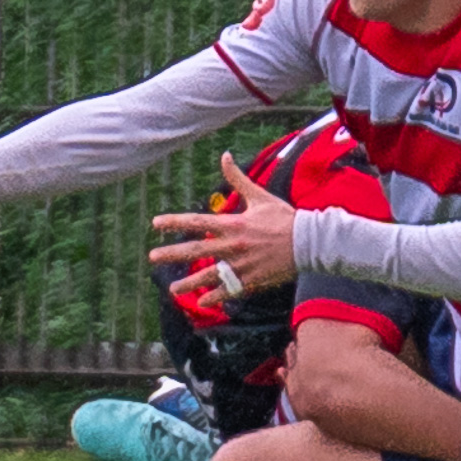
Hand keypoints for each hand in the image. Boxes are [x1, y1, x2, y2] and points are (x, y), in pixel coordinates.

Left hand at [148, 152, 296, 307]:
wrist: (308, 242)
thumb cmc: (284, 218)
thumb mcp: (260, 196)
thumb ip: (238, 178)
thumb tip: (225, 156)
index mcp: (233, 224)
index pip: (197, 222)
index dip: (174, 222)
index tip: (156, 223)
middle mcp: (232, 246)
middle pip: (195, 251)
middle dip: (172, 254)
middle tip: (152, 257)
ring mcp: (240, 265)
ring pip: (208, 276)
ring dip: (189, 284)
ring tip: (173, 290)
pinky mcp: (251, 280)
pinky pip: (228, 291)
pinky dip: (215, 298)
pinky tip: (202, 304)